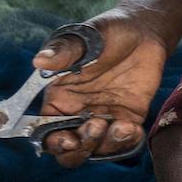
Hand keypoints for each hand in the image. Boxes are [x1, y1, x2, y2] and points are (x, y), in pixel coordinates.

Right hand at [34, 14, 171, 165]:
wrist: (142, 31)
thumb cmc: (106, 32)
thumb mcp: (84, 38)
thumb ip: (63, 53)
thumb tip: (39, 61)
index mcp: (59, 98)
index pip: (46, 131)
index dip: (53, 142)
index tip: (68, 139)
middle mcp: (77, 114)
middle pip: (70, 150)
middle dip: (81, 148)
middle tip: (96, 126)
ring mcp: (103, 118)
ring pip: (98, 149)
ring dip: (107, 145)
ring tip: (123, 126)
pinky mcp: (128, 119)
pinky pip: (124, 141)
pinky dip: (128, 142)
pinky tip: (133, 129)